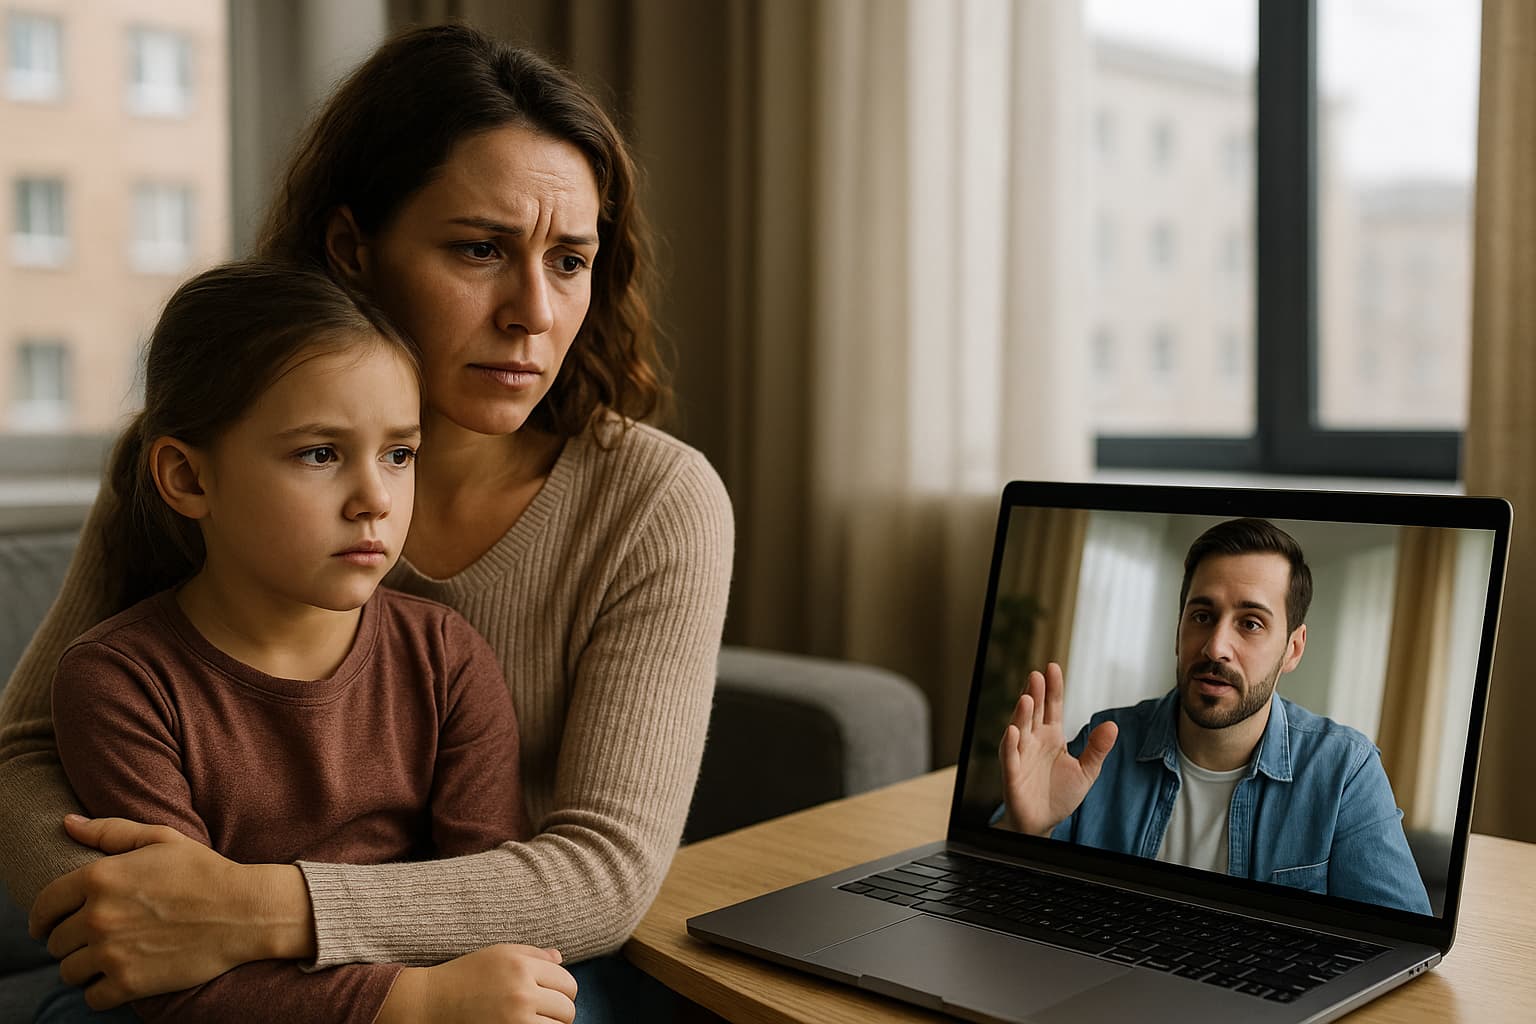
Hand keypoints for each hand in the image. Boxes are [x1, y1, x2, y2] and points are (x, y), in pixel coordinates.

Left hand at [29, 815, 312, 1008]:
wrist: (244, 910)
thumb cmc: (204, 870)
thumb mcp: (160, 840)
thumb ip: (110, 832)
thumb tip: (67, 823)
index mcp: (100, 878)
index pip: (44, 906)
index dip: (42, 918)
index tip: (47, 926)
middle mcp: (99, 916)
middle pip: (56, 942)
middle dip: (71, 941)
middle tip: (95, 939)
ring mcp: (112, 952)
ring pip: (69, 972)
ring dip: (84, 968)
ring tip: (106, 960)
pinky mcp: (129, 982)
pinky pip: (92, 998)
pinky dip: (101, 991)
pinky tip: (119, 979)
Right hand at [379, 944, 577, 1023]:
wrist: (431, 1003)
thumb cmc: (465, 975)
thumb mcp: (499, 954)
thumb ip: (533, 954)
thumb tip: (560, 959)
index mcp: (521, 966)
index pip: (568, 983)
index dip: (562, 990)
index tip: (549, 994)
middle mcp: (521, 992)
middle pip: (567, 1009)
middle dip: (558, 1011)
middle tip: (541, 1011)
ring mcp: (515, 1020)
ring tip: (533, 1020)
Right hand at [998, 663, 1117, 836]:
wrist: (1043, 823)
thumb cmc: (1061, 795)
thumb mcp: (1087, 771)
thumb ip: (1097, 748)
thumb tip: (1113, 725)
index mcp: (1052, 736)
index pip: (1052, 707)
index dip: (1053, 688)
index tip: (1053, 667)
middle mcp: (1034, 741)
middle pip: (1034, 712)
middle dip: (1035, 694)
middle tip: (1037, 675)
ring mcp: (1021, 756)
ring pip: (1019, 730)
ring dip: (1021, 715)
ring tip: (1027, 698)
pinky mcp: (1012, 774)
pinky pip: (1010, 756)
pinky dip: (1010, 744)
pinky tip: (1014, 731)